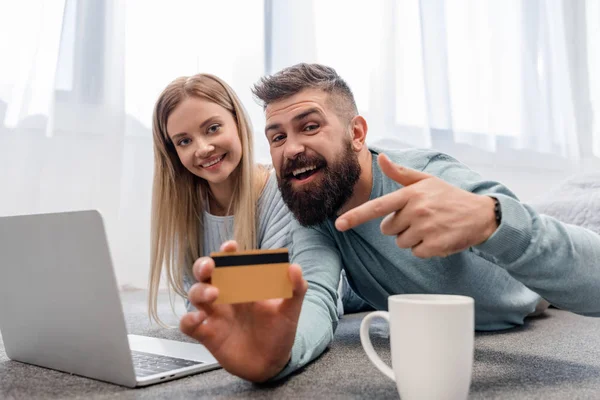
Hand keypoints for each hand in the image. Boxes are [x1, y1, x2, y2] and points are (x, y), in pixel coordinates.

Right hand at [179, 240, 307, 381]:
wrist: (272, 363)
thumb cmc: (279, 332)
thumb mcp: (291, 310)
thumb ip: (296, 289)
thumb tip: (295, 268)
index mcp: (243, 285)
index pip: (231, 262)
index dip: (227, 252)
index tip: (230, 247)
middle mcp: (225, 296)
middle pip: (204, 273)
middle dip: (203, 265)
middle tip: (210, 267)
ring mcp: (214, 314)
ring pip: (194, 294)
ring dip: (199, 291)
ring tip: (214, 294)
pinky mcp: (207, 334)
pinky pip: (188, 324)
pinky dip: (188, 319)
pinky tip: (199, 319)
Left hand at [335, 154, 496, 257]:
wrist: (481, 214)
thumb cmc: (449, 196)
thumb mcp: (426, 181)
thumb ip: (400, 173)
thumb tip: (381, 158)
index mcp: (411, 194)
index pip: (378, 207)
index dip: (356, 216)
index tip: (339, 224)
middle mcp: (416, 211)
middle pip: (388, 229)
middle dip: (399, 226)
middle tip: (421, 218)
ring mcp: (426, 229)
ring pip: (401, 242)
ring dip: (412, 238)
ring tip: (431, 226)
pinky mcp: (435, 245)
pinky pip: (416, 252)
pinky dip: (424, 248)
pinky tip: (438, 237)